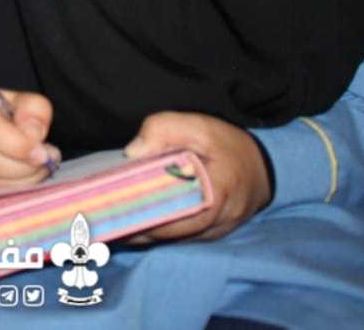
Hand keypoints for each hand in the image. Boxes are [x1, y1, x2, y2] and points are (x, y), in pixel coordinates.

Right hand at [0, 85, 60, 190]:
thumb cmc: (8, 112)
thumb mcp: (25, 101)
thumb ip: (34, 111)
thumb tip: (32, 135)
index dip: (15, 144)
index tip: (41, 153)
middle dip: (20, 167)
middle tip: (45, 163)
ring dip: (19, 181)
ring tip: (39, 169)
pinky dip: (11, 190)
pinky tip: (26, 179)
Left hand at [122, 111, 270, 242]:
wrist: (260, 166)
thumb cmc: (226, 144)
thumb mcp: (197, 125)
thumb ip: (163, 129)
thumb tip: (132, 153)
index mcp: (217, 188)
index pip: (175, 208)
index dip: (143, 212)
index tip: (114, 209)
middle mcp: (218, 219)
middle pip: (169, 230)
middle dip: (136, 227)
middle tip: (103, 220)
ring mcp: (215, 232)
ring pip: (172, 238)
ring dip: (143, 232)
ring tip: (109, 223)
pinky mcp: (209, 236)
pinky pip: (179, 238)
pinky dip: (157, 231)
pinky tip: (131, 223)